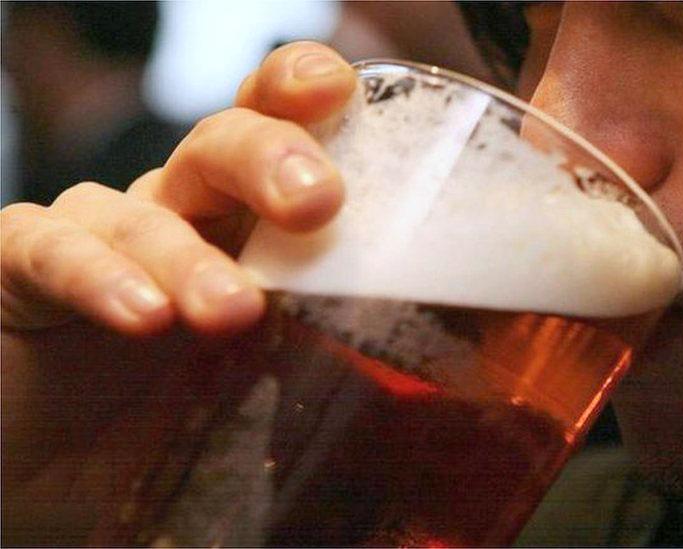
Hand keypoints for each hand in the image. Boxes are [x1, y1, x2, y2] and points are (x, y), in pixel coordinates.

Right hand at [0, 42, 355, 544]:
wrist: (48, 474)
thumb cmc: (167, 425)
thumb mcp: (264, 393)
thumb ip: (328, 364)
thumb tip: (428, 375)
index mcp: (242, 233)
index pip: (275, 140)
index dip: (299, 101)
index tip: (337, 91)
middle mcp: (174, 219)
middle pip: (219, 150)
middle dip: (268, 158)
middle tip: (317, 202)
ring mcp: (95, 237)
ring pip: (142, 208)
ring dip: (190, 256)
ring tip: (231, 313)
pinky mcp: (15, 269)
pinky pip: (49, 249)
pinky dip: (96, 276)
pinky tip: (142, 317)